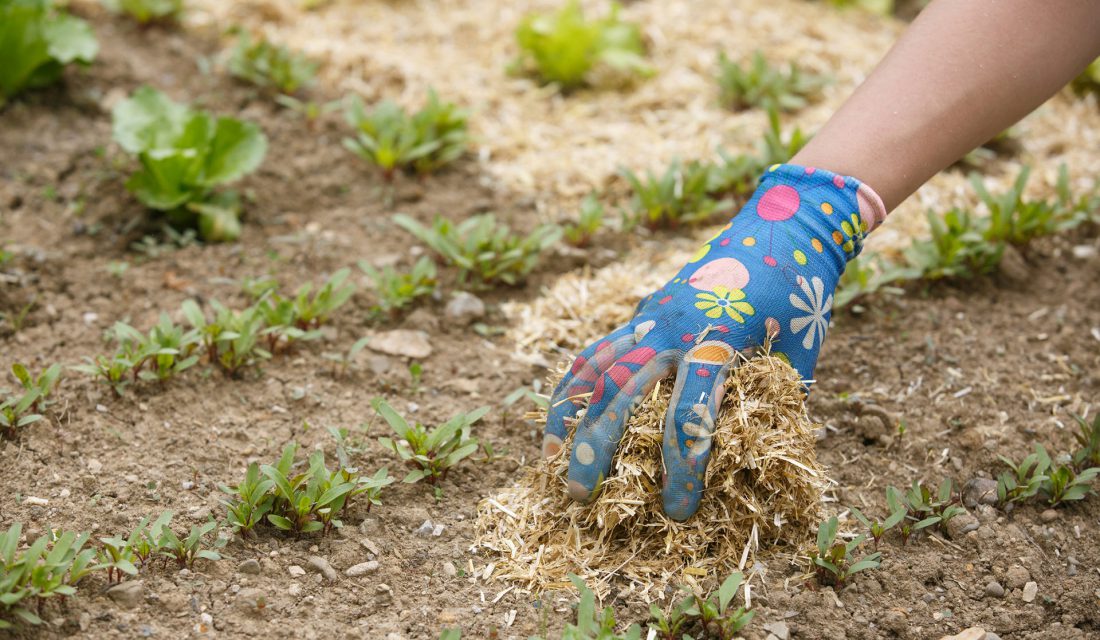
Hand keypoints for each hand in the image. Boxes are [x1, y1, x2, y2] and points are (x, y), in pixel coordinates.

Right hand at [543, 164, 886, 519]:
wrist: (779, 229)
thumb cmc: (797, 298)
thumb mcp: (797, 356)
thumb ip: (773, 405)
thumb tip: (757, 460)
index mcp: (717, 345)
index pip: (689, 418)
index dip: (682, 469)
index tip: (677, 509)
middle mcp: (673, 332)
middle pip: (621, 395)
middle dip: (598, 448)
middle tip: (582, 496)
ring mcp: (651, 318)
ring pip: (596, 368)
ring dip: (570, 415)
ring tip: (550, 460)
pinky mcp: (641, 312)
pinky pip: (598, 348)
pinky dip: (574, 382)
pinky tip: (561, 413)